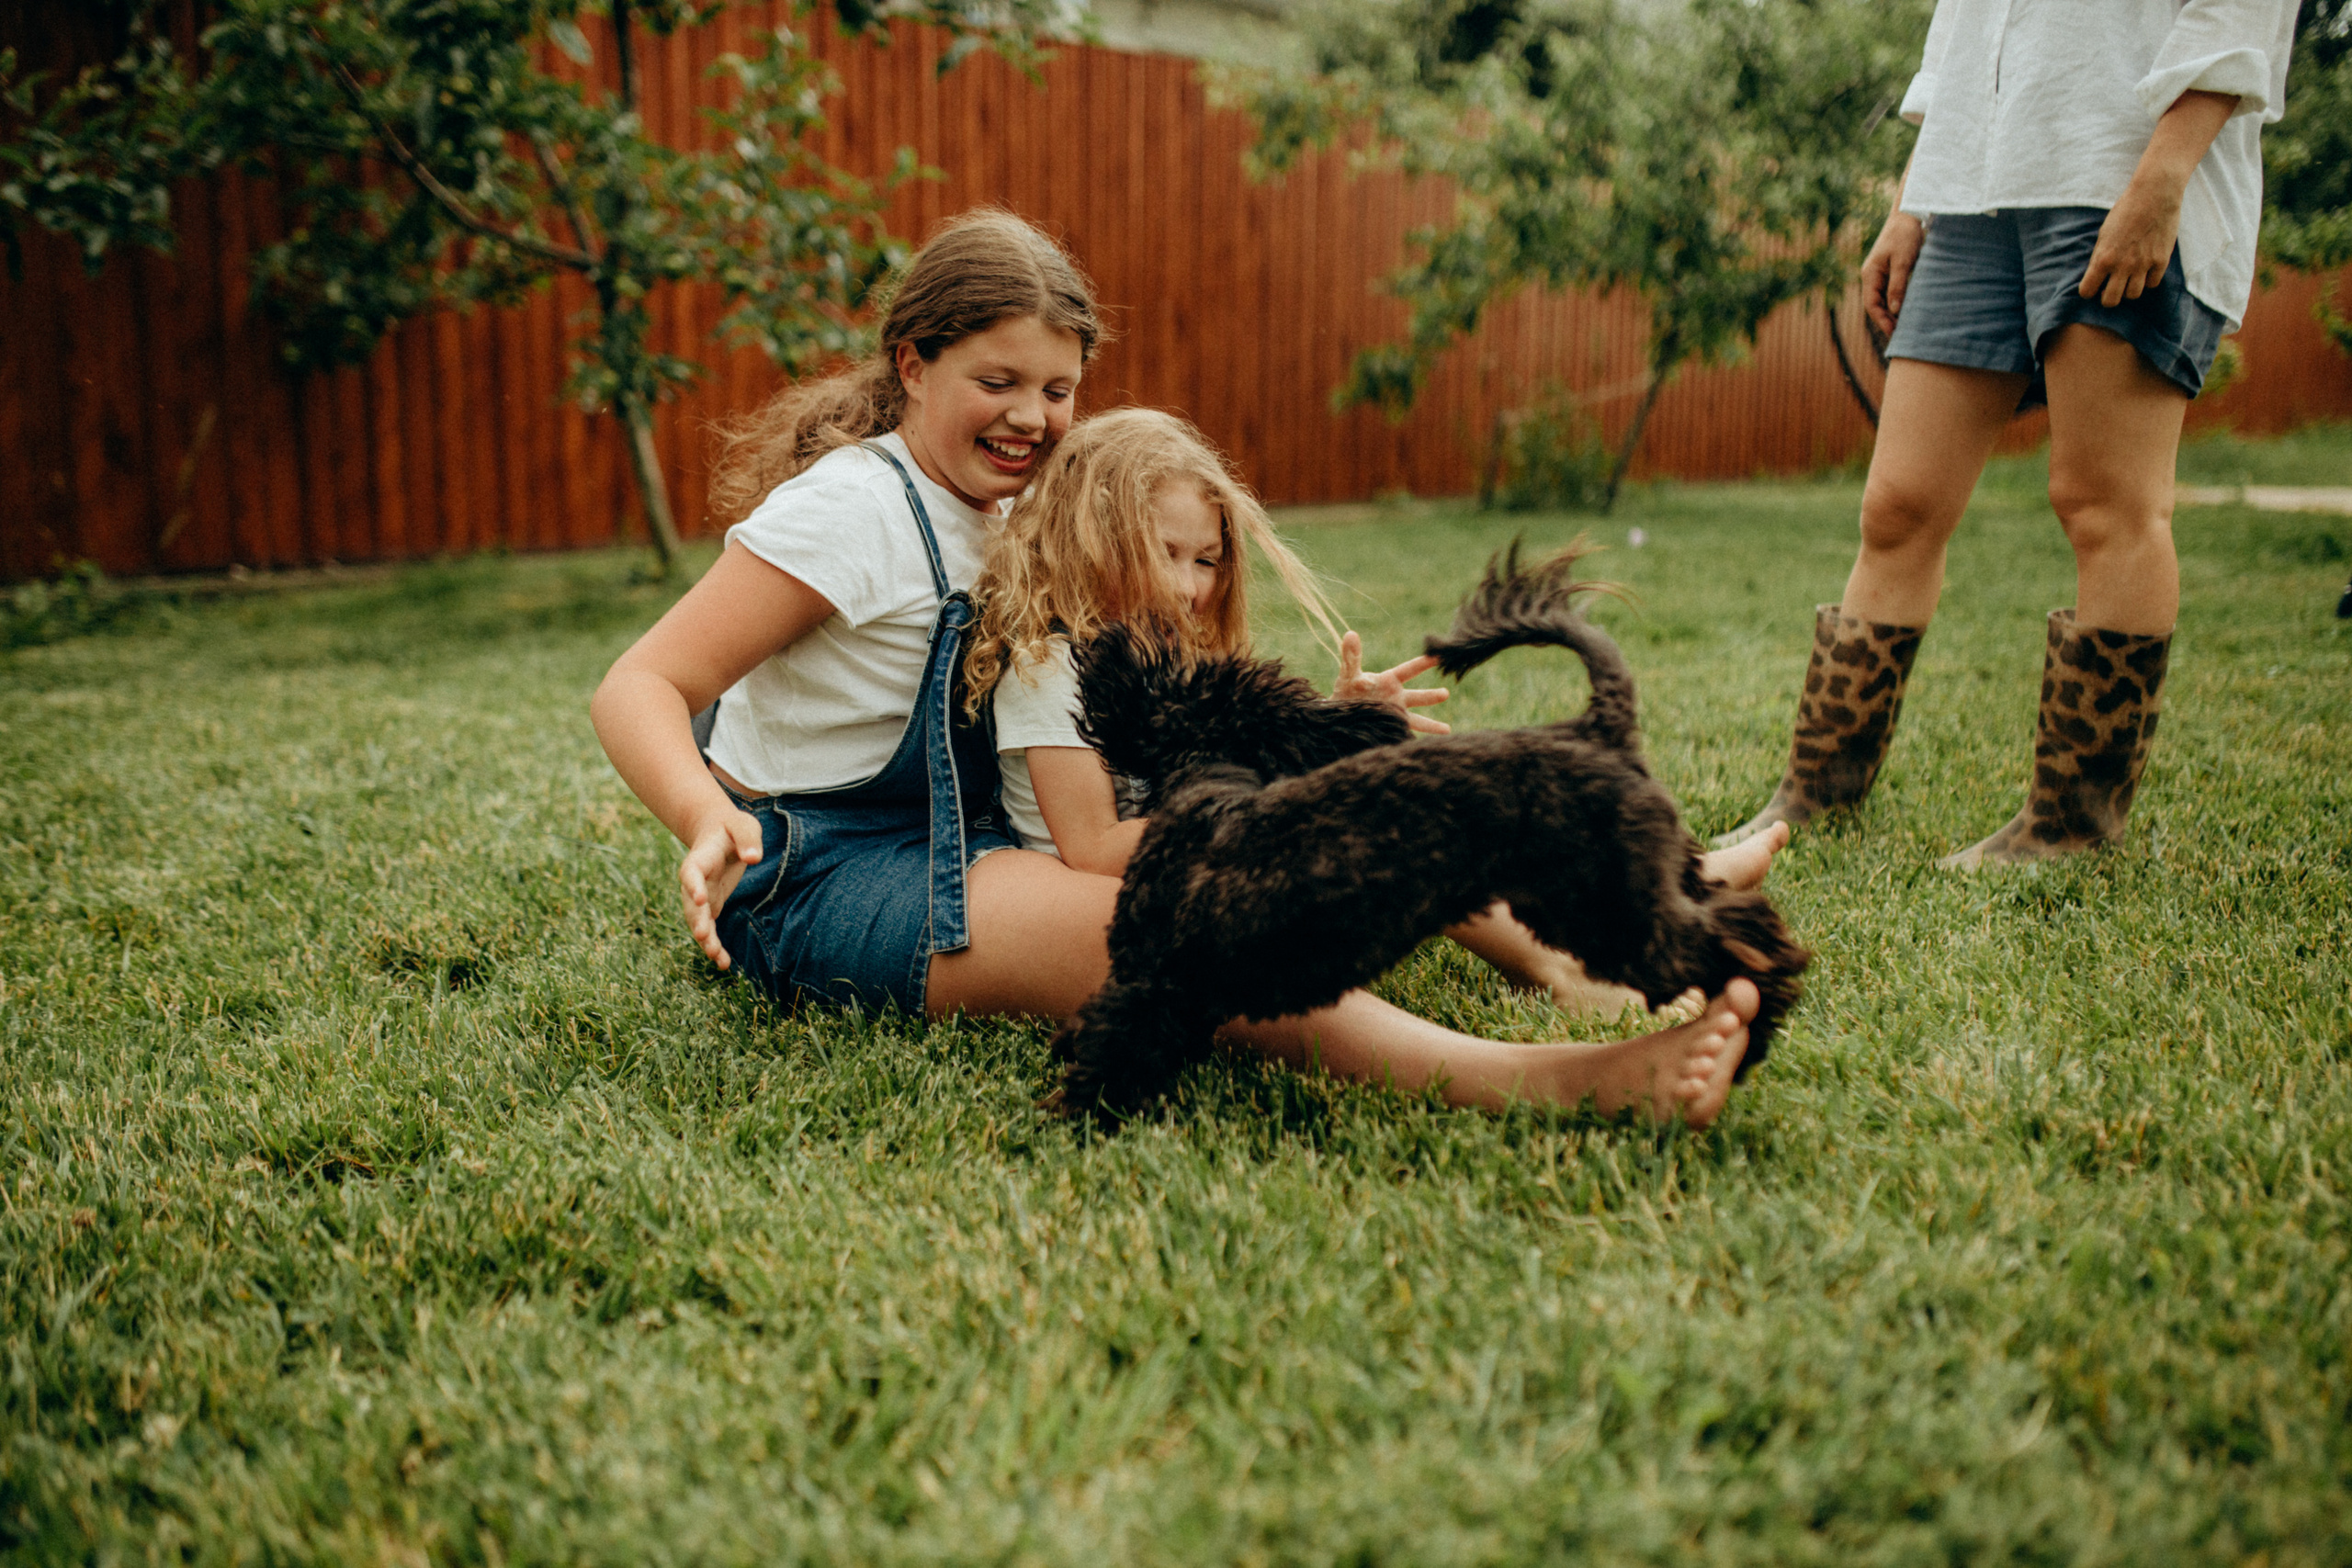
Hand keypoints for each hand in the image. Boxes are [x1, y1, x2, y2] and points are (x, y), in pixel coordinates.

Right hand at [679, 807, 762, 969]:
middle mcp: (695, 881)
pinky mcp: (711, 906)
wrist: (720, 834)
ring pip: (698, 921)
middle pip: (691, 903)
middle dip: (697, 920)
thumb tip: (753, 858)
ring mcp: (701, 896)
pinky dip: (715, 945)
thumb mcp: (742, 824)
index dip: (692, 884)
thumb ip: (747, 837)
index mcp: (700, 858)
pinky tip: (724, 963)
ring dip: (706, 940)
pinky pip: (709, 928)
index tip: (699, 897)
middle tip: (703, 935)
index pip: (691, 872)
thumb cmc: (733, 828)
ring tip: (717, 957)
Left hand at [1335, 630, 1450, 734]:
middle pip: (1417, 697)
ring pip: (1416, 720)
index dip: (1422, 663)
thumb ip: (1351, 656)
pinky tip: (1422, 748)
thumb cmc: (1347, 690)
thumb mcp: (1349, 673)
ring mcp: (1395, 714)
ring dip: (1431, 725)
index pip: (1409, 669)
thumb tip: (1350, 634)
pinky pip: (1403, 734)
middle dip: (1431, 696)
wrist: (1340, 714)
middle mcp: (1396, 697)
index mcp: (1390, 681)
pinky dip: (1411, 741)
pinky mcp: (1390, 729)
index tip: (1438, 656)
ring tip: (1447, 730)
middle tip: (1445, 693)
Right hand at [1860, 211, 1924, 337]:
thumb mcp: (1902, 261)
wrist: (1910, 214)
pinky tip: (1910, 309)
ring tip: (1907, 326)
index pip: (1871, 305)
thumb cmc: (1905, 235)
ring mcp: (1881, 274)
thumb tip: (1895, 310)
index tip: (1894, 333)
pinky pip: (1892, 292)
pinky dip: (1899, 302)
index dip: (1881, 321)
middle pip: (1876, 305)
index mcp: (1870, 274)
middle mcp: (1872, 276)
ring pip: (1885, 299)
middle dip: (1887, 320)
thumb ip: (1898, 286)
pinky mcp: (1892, 271)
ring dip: (1894, 312)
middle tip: (1902, 335)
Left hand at [2079, 174, 2181, 307]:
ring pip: (2132, 295)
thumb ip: (2100, 256)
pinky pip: (2152, 284)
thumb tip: (2096, 276)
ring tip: (2129, 278)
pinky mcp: (2162, 261)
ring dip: (2128, 289)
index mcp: (2103, 258)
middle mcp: (2122, 265)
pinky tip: (2145, 270)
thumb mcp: (2104, 234)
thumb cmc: (2126, 211)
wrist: (2154, 194)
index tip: (2093, 285)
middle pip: (2110, 301)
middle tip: (2110, 288)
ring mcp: (2143, 264)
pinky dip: (2147, 280)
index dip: (2088, 290)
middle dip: (2108, 297)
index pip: (2087, 291)